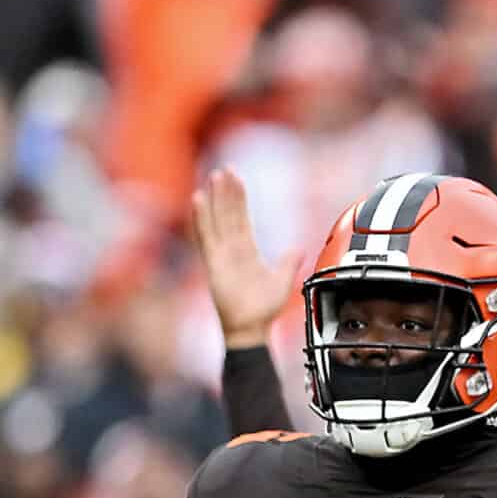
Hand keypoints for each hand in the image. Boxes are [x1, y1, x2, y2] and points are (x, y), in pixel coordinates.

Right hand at [191, 168, 290, 347]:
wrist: (252, 328)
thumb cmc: (263, 309)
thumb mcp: (283, 280)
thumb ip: (288, 261)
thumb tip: (298, 248)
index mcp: (246, 251)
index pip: (241, 219)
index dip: (238, 199)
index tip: (237, 180)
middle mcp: (231, 250)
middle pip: (227, 214)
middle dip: (226, 192)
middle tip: (224, 170)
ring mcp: (220, 254)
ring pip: (216, 220)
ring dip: (214, 198)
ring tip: (213, 177)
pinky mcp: (213, 262)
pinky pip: (206, 236)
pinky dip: (201, 218)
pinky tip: (198, 200)